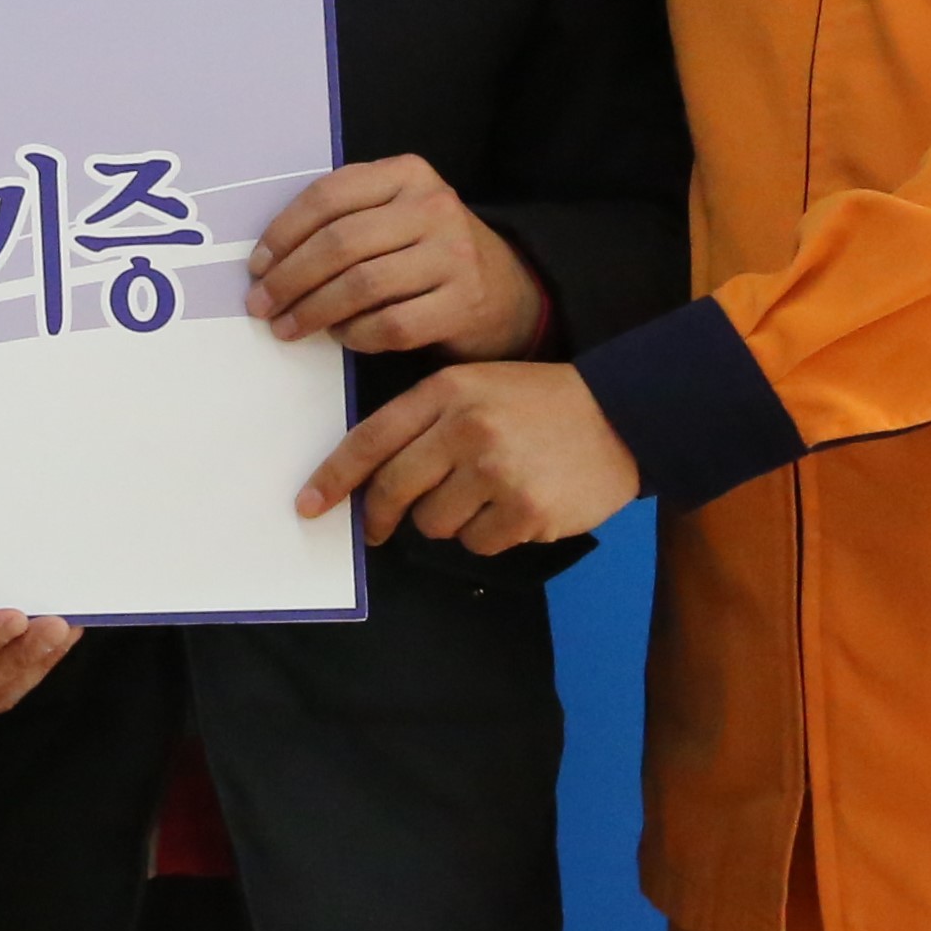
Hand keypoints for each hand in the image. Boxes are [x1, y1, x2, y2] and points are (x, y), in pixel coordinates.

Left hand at [247, 156, 552, 358]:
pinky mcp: (464, 303)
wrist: (509, 290)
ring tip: (288, 327)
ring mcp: (454, 255)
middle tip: (261, 305)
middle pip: (340, 243)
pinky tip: (341, 337)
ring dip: (313, 311)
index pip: (329, 196)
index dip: (283, 232)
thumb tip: (268, 262)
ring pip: (361, 285)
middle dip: (289, 279)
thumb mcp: (395, 213)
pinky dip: (355, 335)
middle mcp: (434, 207)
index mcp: (407, 173)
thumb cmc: (430, 252)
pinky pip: (391, 324)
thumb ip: (344, 219)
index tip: (256, 266)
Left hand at [297, 361, 639, 555]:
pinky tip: (514, 506)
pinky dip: (486, 533)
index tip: (309, 505)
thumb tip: (368, 479)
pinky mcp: (526, 511)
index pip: (371, 439)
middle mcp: (467, 429)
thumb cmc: (535, 404)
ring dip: (445, 519)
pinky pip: (477, 543)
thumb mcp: (474, 387)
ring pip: (433, 522)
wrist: (620, 415)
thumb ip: (421, 423)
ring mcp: (498, 472)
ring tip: (481, 494)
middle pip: (394, 489)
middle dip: (379, 515)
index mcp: (446, 392)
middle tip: (376, 527)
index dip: (334, 477)